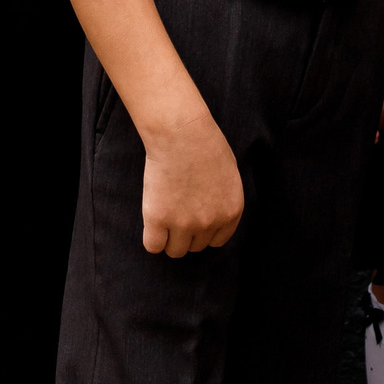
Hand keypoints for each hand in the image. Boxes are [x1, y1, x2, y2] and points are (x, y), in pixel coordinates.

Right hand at [141, 112, 242, 257]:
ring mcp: (184, 223)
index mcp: (231, 212)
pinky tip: (152, 222)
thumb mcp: (228, 175)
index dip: (203, 232)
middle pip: (195, 247)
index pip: (216, 242)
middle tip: (176, 210)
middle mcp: (210, 222)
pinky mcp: (158, 219)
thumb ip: (223, 201)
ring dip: (169, 238)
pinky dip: (152, 238)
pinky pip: (153, 246)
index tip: (193, 220)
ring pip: (175, 251)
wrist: (181, 133)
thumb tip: (211, 218)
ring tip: (164, 215)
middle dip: (186, 233)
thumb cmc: (204, 145)